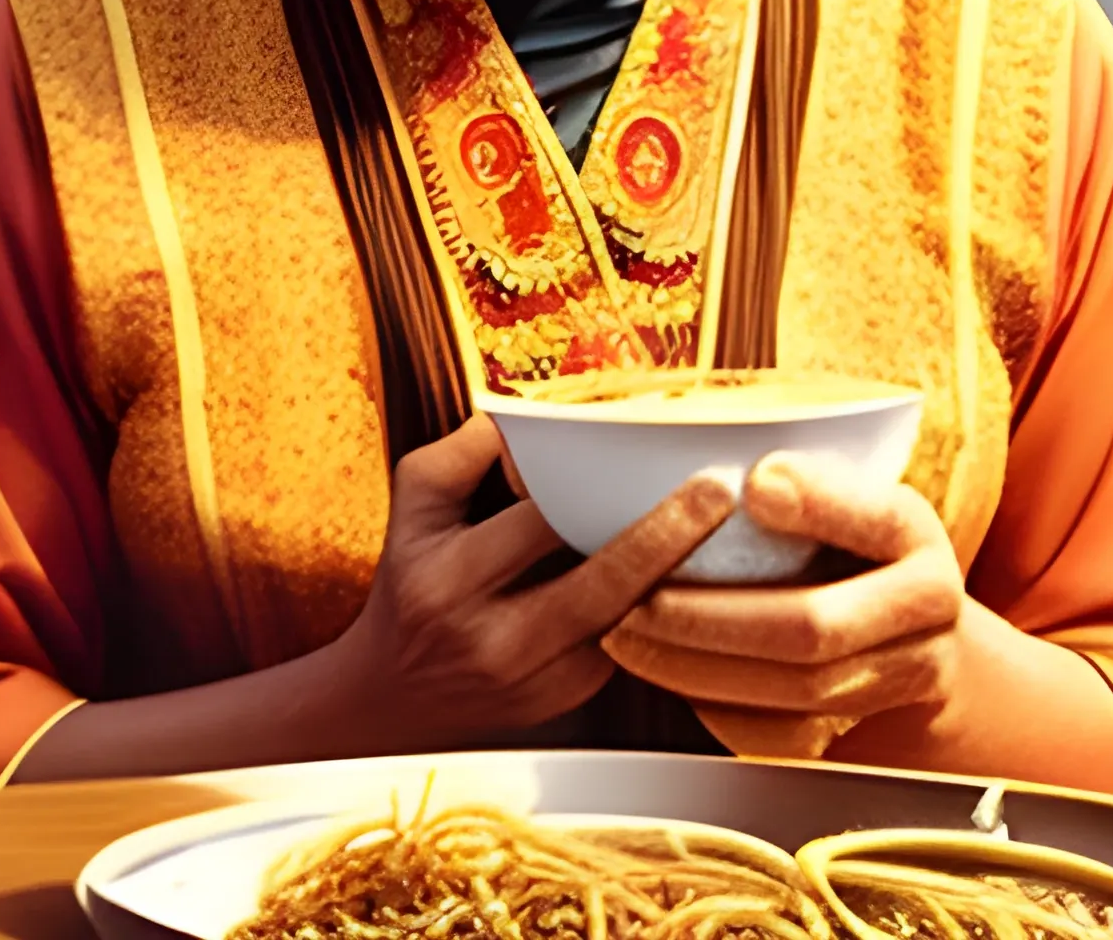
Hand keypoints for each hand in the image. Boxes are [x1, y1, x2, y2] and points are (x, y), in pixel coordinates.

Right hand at [324, 414, 735, 748]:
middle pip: (597, 579)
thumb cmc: (411, 578)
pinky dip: (659, 610)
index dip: (590, 480)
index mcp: (449, 576)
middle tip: (718, 490)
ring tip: (724, 530)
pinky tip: (693, 574)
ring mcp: (533, 682)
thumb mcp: (419, 500)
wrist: (388, 702)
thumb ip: (471, 446)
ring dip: (675, 576)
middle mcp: (491, 637)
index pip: (535, 517)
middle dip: (663, 532)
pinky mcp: (563, 704)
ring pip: (624, 623)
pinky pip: (625, 648)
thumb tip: (541, 408)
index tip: (643, 447)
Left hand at [601, 450, 963, 736]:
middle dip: (712, 619)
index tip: (753, 484)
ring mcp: (907, 681)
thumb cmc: (853, 540)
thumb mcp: (848, 492)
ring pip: (794, 692)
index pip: (872, 517)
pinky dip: (717, 708)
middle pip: (814, 628)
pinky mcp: (868, 733)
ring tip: (630, 637)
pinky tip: (666, 675)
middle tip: (638, 601)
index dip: (816, 502)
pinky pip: (785, 737)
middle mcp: (929, 609)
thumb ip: (810, 484)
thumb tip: (754, 483)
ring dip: (699, 669)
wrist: (917, 636)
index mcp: (913, 531)